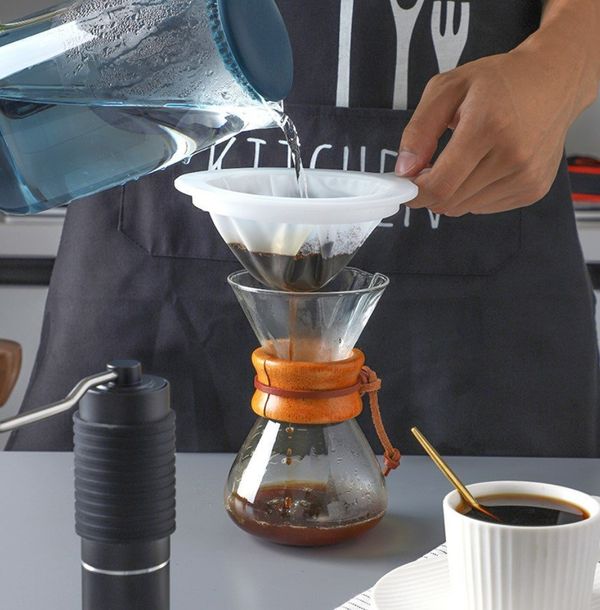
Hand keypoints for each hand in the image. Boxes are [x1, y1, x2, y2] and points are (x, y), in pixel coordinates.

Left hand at [396, 22, 598, 216]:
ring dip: (451, 192)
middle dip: (430, 191)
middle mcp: (513, 157)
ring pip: (465, 208)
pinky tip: (483, 166)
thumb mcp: (447, 89)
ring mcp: (527, 177)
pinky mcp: (534, 189)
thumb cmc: (497, 81)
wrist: (555, 80)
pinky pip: (484, 207)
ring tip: (461, 160)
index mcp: (488, 127)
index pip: (440, 186)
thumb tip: (404, 171)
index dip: (415, 192)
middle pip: (449, 202)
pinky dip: (472, 194)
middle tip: (429, 167)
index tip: (406, 182)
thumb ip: (419, 130)